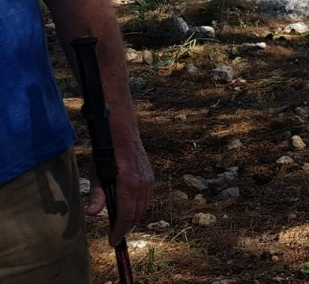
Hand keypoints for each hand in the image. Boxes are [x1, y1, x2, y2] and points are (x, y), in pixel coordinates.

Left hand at [86, 123, 153, 246]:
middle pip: (136, 214)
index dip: (119, 231)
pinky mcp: (150, 177)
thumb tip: (92, 213)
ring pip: (143, 207)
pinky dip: (139, 207)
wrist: (124, 133)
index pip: (126, 215)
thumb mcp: (97, 173)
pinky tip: (129, 208)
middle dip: (126, 227)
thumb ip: (97, 194)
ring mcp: (149, 180)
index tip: (113, 241)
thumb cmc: (107, 152)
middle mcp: (142, 184)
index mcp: (129, 184)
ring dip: (133, 218)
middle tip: (114, 234)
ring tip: (120, 224)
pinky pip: (147, 198)